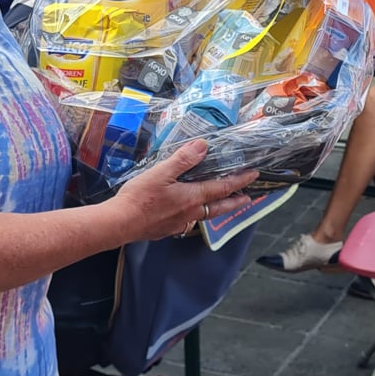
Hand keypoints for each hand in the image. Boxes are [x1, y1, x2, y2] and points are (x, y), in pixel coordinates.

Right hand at [112, 140, 256, 241]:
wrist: (120, 223)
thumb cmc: (140, 197)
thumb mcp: (161, 172)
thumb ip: (183, 159)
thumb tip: (203, 146)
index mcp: (192, 197)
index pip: (222, 188)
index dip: (240, 181)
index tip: (254, 175)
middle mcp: (191, 212)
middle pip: (219, 207)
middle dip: (235, 202)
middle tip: (248, 199)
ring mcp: (179, 223)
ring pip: (205, 215)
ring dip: (217, 209)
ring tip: (221, 205)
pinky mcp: (167, 229)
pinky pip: (189, 222)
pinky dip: (196, 216)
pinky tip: (190, 215)